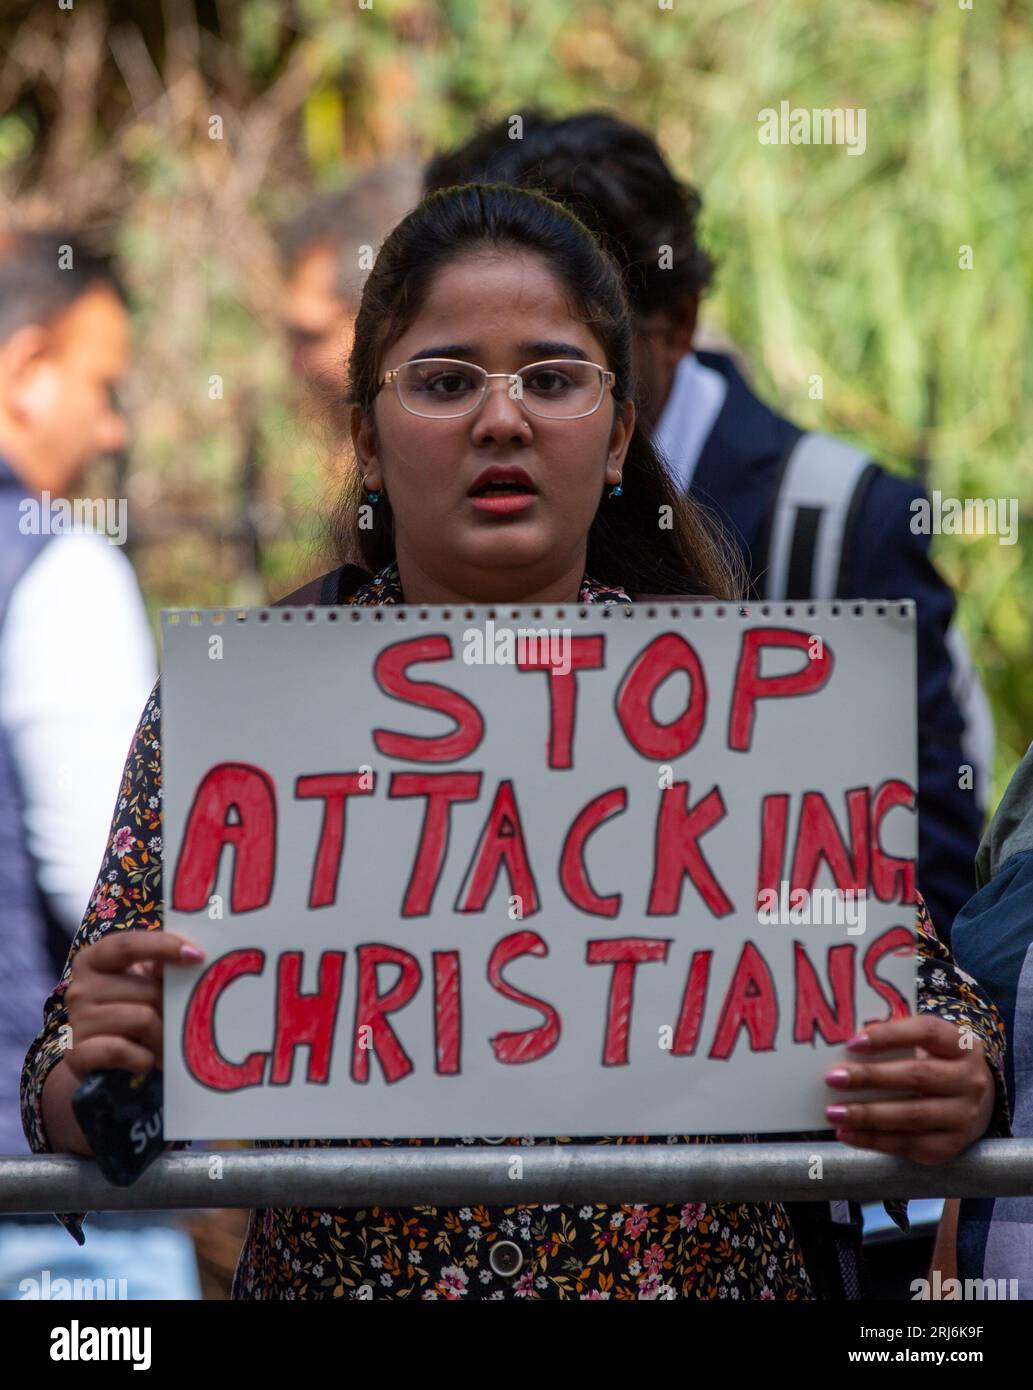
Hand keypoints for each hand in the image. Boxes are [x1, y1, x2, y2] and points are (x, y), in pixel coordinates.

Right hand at [62, 931, 204, 1082]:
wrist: (99, 1059)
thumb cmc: (129, 1011)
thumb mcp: (143, 983)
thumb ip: (161, 966)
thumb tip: (188, 956)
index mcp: (93, 960)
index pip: (128, 945)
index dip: (164, 946)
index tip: (198, 956)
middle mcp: (79, 988)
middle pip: (146, 990)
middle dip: (172, 1007)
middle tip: (182, 1020)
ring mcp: (76, 1021)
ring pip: (142, 1020)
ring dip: (163, 1036)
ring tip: (166, 1043)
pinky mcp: (76, 1054)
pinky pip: (123, 1050)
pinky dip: (143, 1058)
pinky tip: (145, 1059)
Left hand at [823, 1014, 995, 1164]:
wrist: (974, 1102)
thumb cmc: (936, 1063)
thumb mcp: (926, 1043)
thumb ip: (894, 1038)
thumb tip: (848, 1044)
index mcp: (962, 1045)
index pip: (926, 1032)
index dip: (889, 1035)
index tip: (852, 1043)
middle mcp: (969, 1080)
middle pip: (917, 1076)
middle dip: (871, 1077)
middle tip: (833, 1078)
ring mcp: (963, 1116)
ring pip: (912, 1116)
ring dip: (867, 1115)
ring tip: (834, 1112)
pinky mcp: (950, 1145)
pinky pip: (909, 1144)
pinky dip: (874, 1140)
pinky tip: (847, 1133)